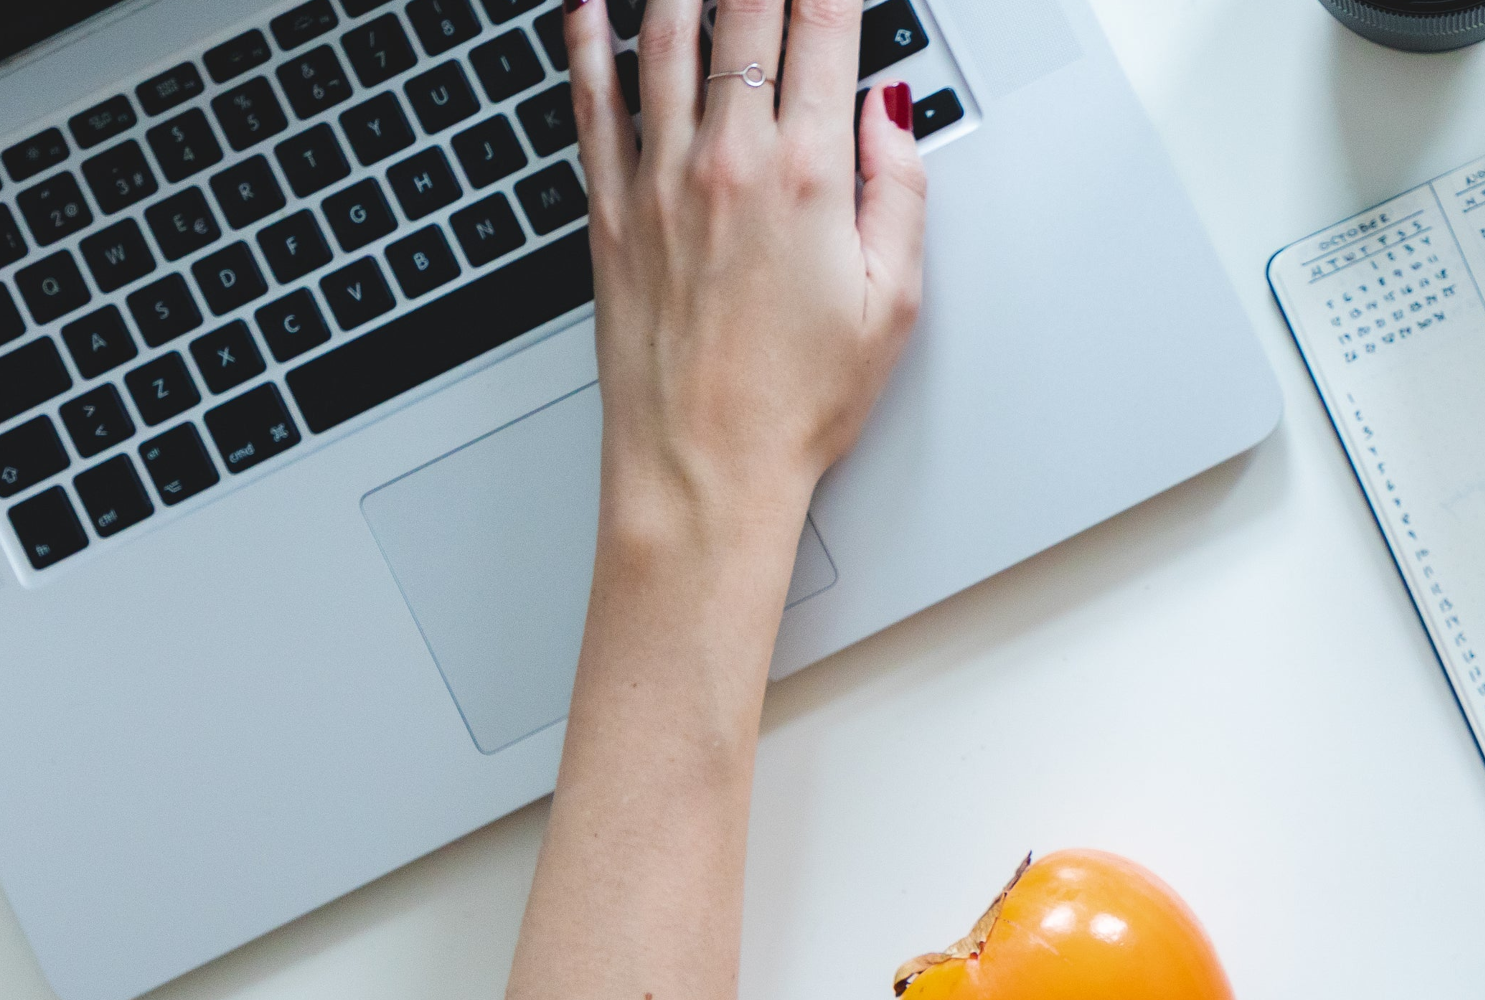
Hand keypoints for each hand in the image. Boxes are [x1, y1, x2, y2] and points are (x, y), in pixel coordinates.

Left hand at [564, 0, 926, 543]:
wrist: (701, 470)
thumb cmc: (795, 402)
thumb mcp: (892, 301)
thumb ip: (899, 189)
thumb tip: (891, 112)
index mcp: (808, 179)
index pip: (824, 28)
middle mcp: (727, 162)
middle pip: (743, 12)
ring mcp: (658, 181)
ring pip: (662, 36)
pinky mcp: (609, 212)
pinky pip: (591, 102)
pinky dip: (585, 42)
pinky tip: (586, 9)